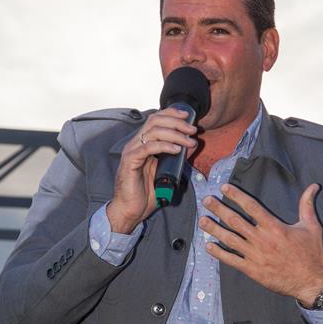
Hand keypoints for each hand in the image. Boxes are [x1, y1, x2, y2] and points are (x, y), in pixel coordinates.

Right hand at [107, 108, 197, 233]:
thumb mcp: (164, 171)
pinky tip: (176, 150)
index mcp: (142, 143)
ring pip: (154, 132)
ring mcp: (131, 151)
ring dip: (175, 134)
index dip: (171, 114)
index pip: (155, 119)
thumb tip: (190, 145)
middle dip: (177, 122)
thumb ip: (174, 157)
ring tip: (189, 141)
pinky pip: (148, 148)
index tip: (187, 116)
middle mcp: (135, 143)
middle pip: (155, 121)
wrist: (131, 210)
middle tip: (192, 130)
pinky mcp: (130, 161)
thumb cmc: (146, 193)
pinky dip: (164, 146)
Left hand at [199, 183, 322, 306]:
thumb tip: (313, 186)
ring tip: (202, 221)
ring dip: (214, 229)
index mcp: (274, 227)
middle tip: (207, 201)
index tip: (224, 188)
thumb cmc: (312, 254)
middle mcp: (261, 239)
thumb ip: (307, 205)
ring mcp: (255, 255)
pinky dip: (218, 253)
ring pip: (229, 239)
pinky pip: (231, 260)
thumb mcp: (312, 227)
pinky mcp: (252, 270)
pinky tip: (208, 246)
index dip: (236, 196)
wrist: (311, 282)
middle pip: (235, 221)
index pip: (251, 207)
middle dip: (219, 209)